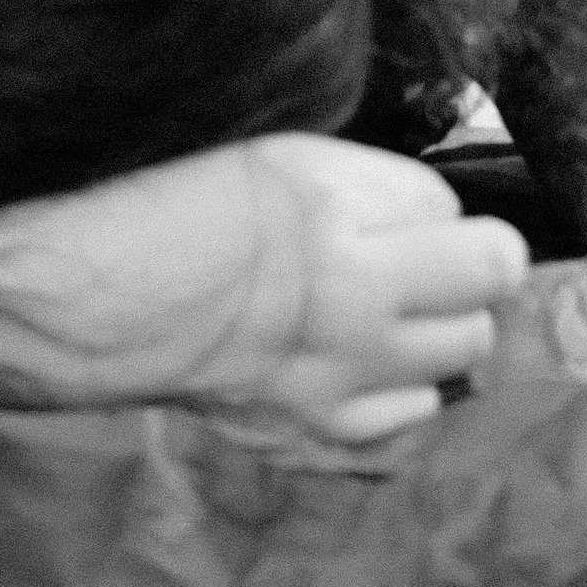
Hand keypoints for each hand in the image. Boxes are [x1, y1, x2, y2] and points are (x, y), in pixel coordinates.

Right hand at [0, 135, 528, 441]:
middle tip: (416, 262)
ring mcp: (339, 376)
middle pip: (484, 294)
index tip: (420, 216)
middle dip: (464, 272)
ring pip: (460, 360)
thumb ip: (375, 186)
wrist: (101, 298)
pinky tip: (360, 363)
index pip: (464, 216)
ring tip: (388, 311)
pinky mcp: (312, 430)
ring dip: (440, 331)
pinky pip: (406, 419)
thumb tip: (438, 214)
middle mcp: (357, 300)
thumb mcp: (286, 156)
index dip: (445, 213)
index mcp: (342, 214)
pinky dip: (399, 391)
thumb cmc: (179, 204)